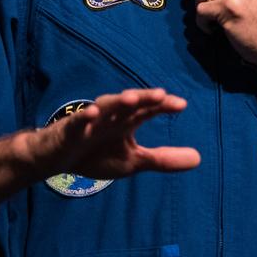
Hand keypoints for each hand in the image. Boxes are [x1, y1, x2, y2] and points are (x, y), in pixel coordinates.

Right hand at [27, 88, 199, 179]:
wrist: (57, 160)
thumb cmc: (97, 154)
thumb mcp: (133, 161)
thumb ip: (163, 159)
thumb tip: (199, 158)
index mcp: (126, 121)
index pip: (147, 110)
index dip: (162, 106)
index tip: (181, 105)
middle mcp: (111, 115)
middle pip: (129, 103)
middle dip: (144, 98)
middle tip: (160, 95)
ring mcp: (90, 121)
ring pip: (105, 106)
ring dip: (118, 101)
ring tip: (132, 99)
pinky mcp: (69, 130)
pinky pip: (77, 121)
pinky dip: (85, 116)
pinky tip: (93, 113)